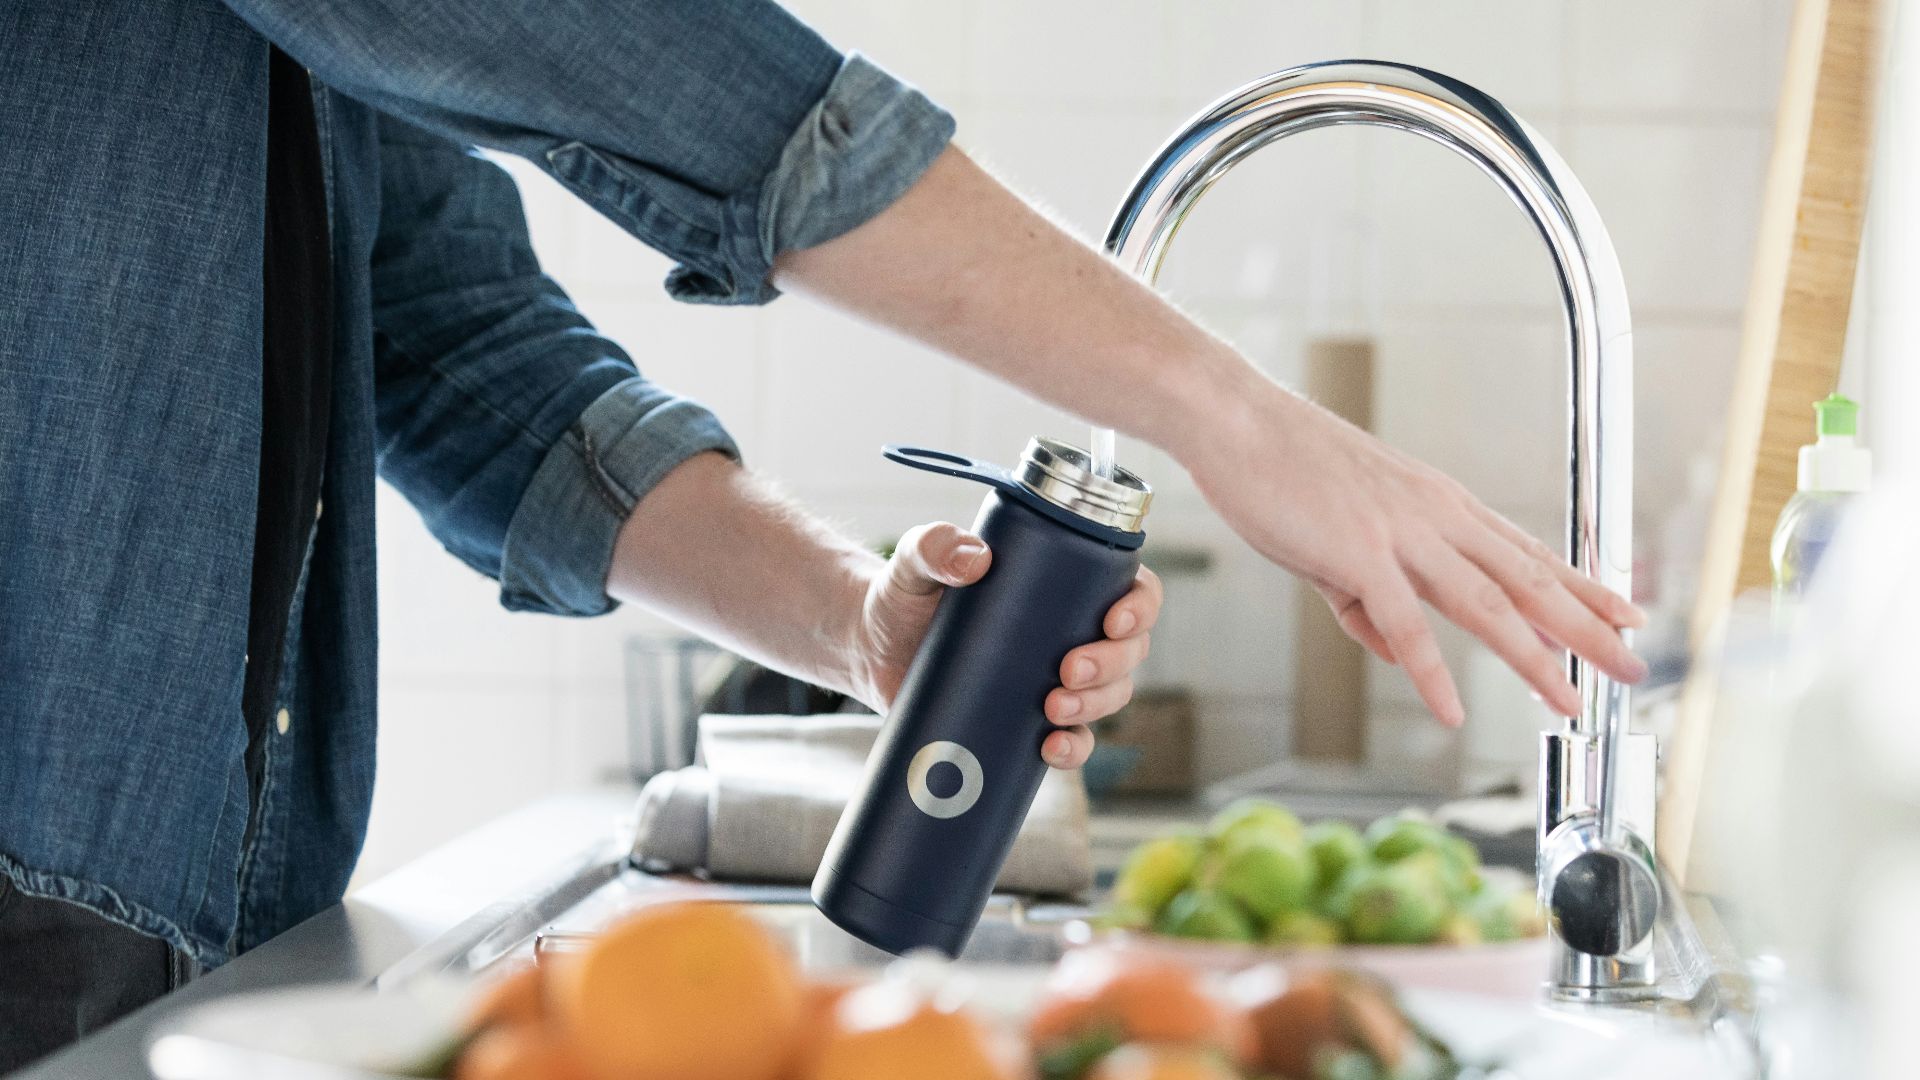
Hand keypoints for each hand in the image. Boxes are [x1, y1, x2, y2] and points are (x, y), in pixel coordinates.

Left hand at [844, 521, 1162, 768]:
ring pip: (1111, 696)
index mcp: (1067, 583)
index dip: (1140, 607)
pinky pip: (1073, 740)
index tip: (1113, 620)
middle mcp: (1073, 631)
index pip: (1132, 588)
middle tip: (1067, 670)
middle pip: (1130, 651)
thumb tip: (974, 558)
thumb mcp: (914, 562)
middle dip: (1112, 664)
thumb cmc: (903, 594)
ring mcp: (1056, 679)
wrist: (871, 649)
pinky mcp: (1030, 721)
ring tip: (1052, 709)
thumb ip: (933, 546)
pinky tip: (1050, 749)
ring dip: (1096, 706)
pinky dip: (1072, 749)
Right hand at [1184, 378, 1646, 726]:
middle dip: (1588, 628)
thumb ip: (1368, 600)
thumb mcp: (1338, 538)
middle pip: (1529, 580)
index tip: (1624, 612)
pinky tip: (1451, 710)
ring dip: (1534, 657)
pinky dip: (1430, 671)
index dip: (1582, 586)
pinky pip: (1404, 624)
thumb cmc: (1281, 469)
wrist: (1237, 421)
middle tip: (1634, 664)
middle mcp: (1437, 516)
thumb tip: (1393, 650)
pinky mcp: (1357, 553)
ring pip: (1486, 605)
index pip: (1527, 551)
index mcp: (1439, 505)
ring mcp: (1402, 533)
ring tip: (1569, 701)